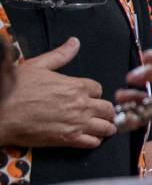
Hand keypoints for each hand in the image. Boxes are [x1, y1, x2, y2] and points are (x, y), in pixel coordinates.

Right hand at [0, 38, 116, 148]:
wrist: (1, 114)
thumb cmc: (15, 89)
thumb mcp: (37, 66)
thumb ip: (60, 55)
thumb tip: (74, 42)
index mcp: (76, 86)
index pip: (98, 89)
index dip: (93, 93)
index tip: (87, 96)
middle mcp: (81, 105)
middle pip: (108, 108)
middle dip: (105, 110)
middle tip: (99, 112)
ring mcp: (77, 123)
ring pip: (106, 127)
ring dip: (105, 126)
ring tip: (100, 126)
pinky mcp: (69, 139)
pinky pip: (93, 143)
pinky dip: (94, 140)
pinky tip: (89, 137)